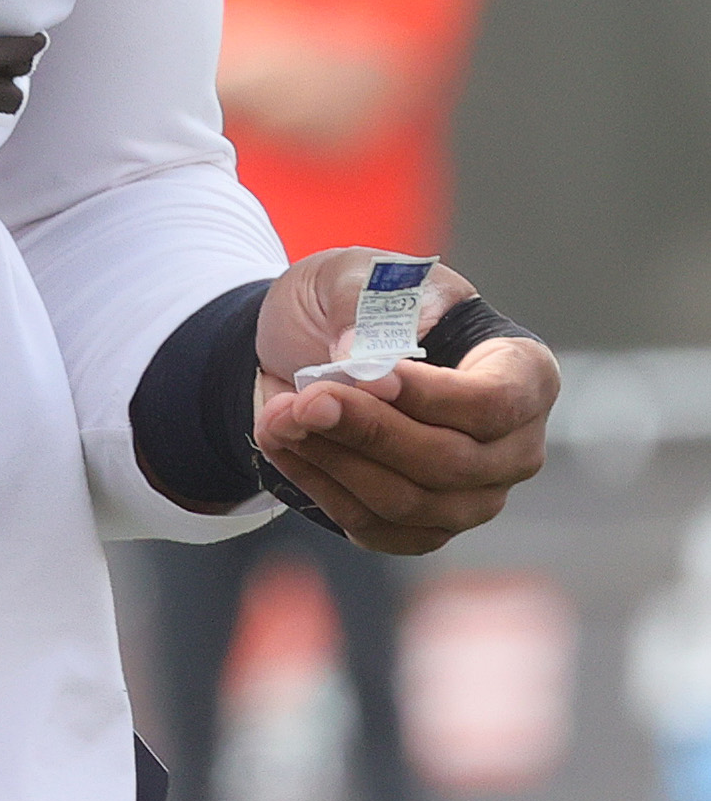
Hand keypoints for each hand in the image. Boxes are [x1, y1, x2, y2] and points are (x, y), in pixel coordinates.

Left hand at [252, 249, 554, 553]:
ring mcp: (473, 495)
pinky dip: (321, 487)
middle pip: (449, 462)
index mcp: (523, 371)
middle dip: (366, 431)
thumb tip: (357, 360)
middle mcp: (513, 444)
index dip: (429, 397)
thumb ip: (364, 306)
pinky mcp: (423, 527)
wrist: (316, 341)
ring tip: (277, 417)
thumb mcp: (358, 273)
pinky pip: (375, 527)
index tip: (367, 376)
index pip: (493, 403)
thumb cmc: (361, 299)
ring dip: (332, 460)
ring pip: (407, 502)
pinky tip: (284, 446)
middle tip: (304, 399)